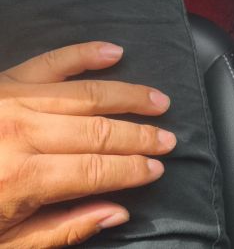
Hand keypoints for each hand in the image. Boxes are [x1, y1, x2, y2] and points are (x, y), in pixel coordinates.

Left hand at [0, 42, 175, 247]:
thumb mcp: (3, 244)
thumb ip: (62, 229)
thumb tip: (117, 210)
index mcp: (20, 178)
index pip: (98, 170)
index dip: (134, 170)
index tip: (158, 168)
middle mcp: (19, 133)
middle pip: (99, 131)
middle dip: (141, 136)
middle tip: (169, 139)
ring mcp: (9, 100)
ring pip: (85, 93)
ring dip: (128, 96)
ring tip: (159, 101)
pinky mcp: (0, 82)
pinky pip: (49, 61)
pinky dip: (83, 54)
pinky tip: (113, 51)